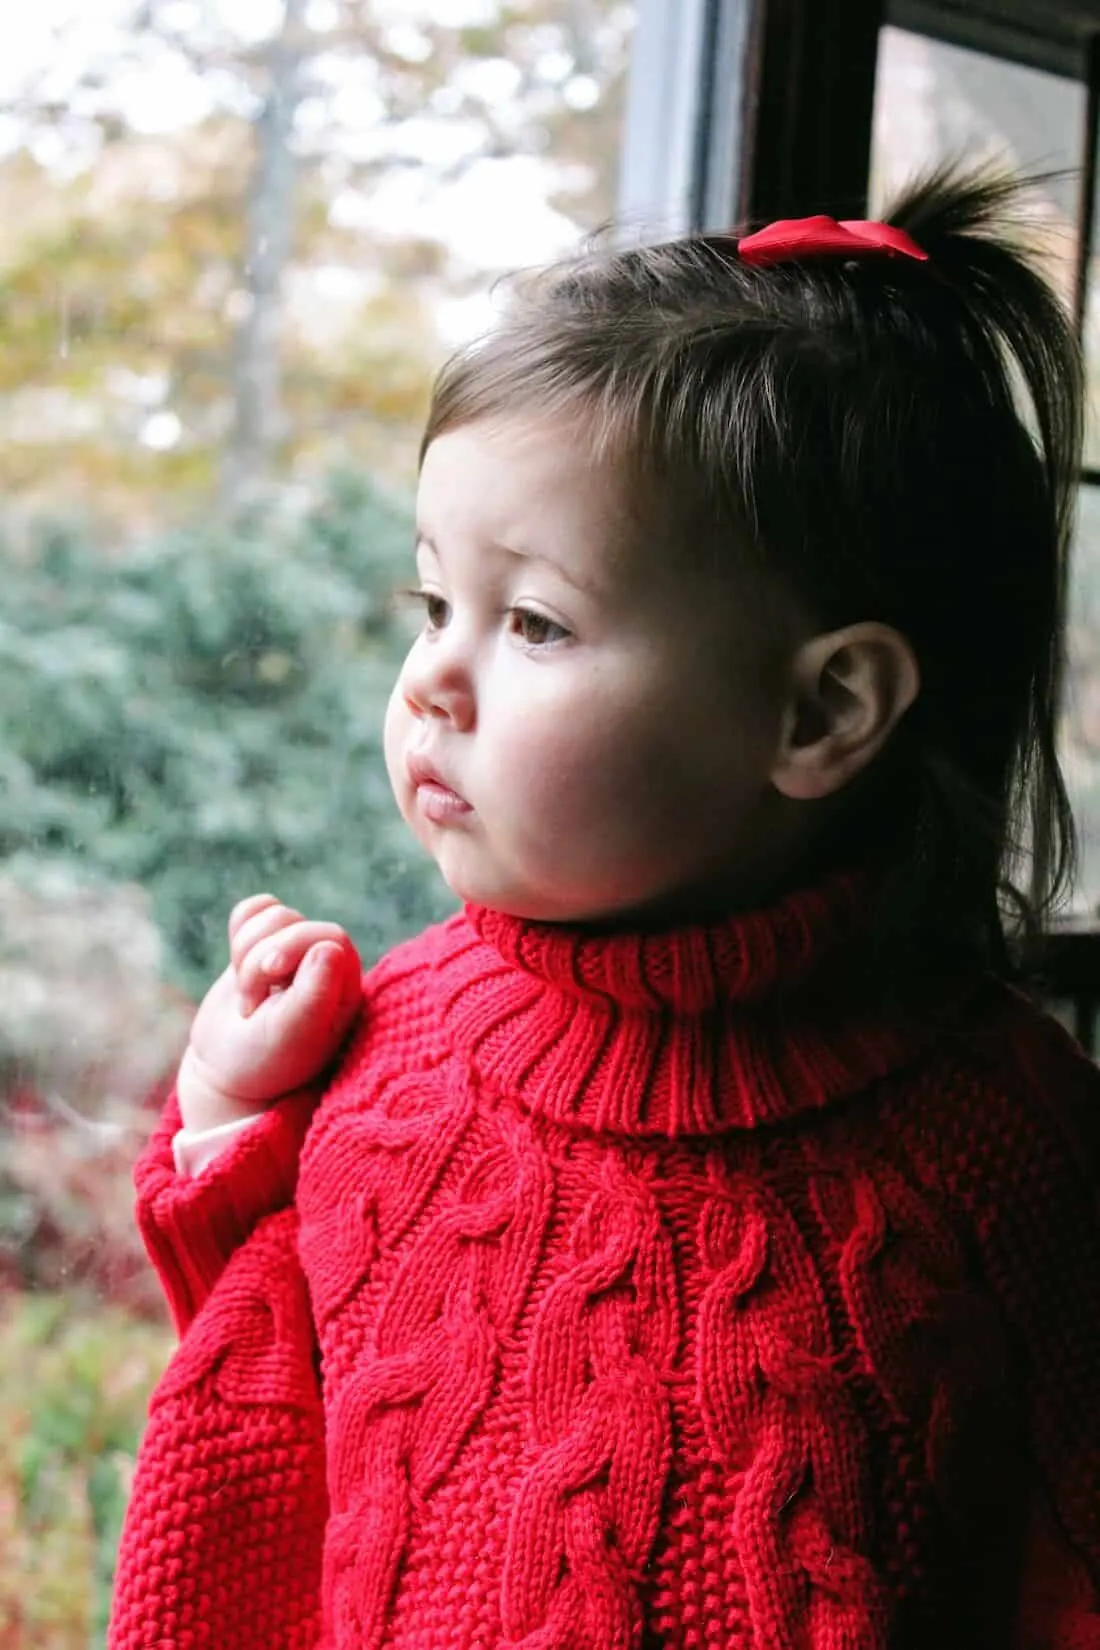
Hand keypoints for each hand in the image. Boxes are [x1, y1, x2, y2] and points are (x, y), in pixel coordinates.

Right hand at [177, 894, 362, 1132]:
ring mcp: (294, 950)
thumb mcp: (293, 1036)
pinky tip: (236, 964)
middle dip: (260, 959)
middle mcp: (326, 963)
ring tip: (248, 997)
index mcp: (346, 985)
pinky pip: (254, 909)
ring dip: (246, 954)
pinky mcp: (263, 943)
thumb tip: (329, 946)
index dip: (293, 948)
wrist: (228, 1071)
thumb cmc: (267, 1061)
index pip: (329, 937)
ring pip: (272, 915)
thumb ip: (314, 995)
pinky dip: (239, 930)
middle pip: (295, 923)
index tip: (270, 980)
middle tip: (251, 1006)